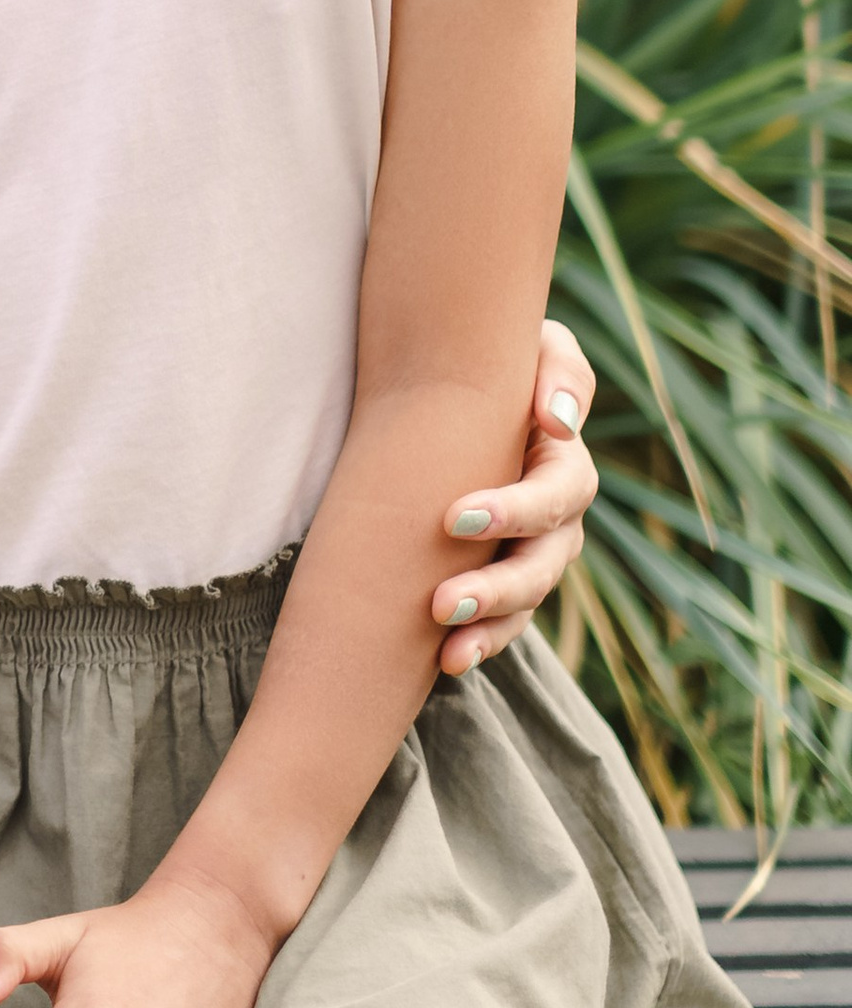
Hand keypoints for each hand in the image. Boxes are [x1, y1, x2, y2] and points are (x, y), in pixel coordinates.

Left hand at [431, 313, 597, 675]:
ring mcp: (532, 558)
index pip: (553, 498)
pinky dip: (478, 644)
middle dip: (495, 588)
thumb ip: (558, 369)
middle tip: (441, 602)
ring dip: (488, 629)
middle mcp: (558, 523)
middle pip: (541, 568)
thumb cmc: (501, 361)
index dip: (512, 512)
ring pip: (523, 607)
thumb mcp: (537, 345)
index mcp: (567, 467)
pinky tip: (444, 662)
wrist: (461, 384)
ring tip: (448, 651)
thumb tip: (558, 420)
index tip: (452, 517)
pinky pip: (501, 624)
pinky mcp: (502, 582)